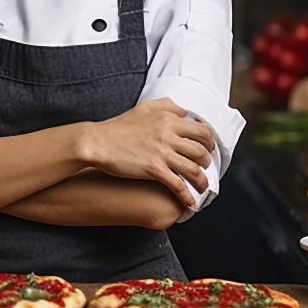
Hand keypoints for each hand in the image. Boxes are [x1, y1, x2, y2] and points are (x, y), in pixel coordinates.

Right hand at [79, 98, 215, 207]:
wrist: (97, 142)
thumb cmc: (118, 126)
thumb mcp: (144, 107)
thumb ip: (167, 105)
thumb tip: (184, 111)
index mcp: (168, 119)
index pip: (202, 130)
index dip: (210, 142)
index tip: (208, 149)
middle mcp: (168, 134)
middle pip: (201, 150)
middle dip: (208, 162)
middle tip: (205, 167)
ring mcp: (161, 152)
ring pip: (194, 169)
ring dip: (202, 180)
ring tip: (201, 186)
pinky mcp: (153, 169)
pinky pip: (178, 185)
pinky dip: (187, 195)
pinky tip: (190, 202)